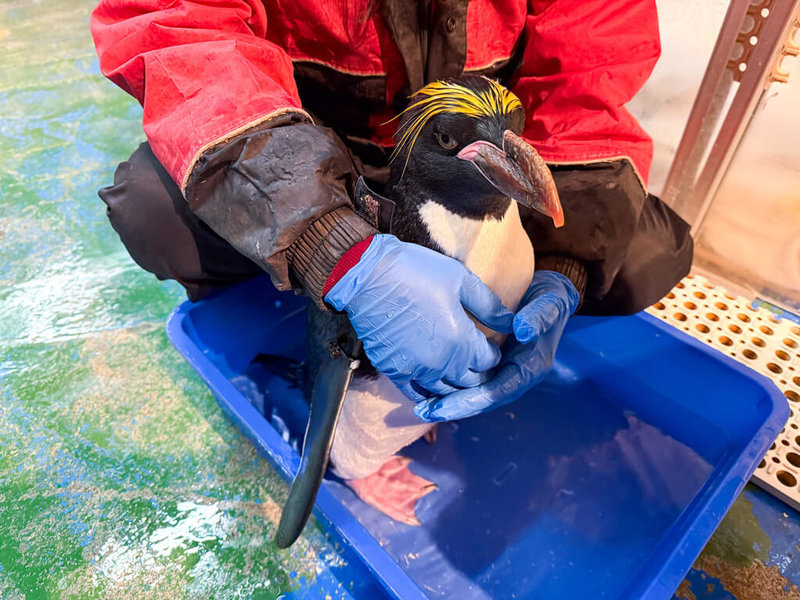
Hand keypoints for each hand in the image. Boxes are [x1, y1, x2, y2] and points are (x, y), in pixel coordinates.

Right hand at [324, 234, 513, 400]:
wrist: (367, 276)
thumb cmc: (417, 272)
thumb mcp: (462, 281)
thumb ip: (490, 306)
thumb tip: (513, 322)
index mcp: (461, 342)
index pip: (489, 362)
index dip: (494, 354)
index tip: (491, 346)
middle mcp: (441, 364)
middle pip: (471, 382)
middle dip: (479, 373)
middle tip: (480, 363)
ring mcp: (416, 370)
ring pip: (446, 392)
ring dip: (456, 386)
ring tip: (460, 374)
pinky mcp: (394, 370)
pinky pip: (416, 394)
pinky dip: (428, 393)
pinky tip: (433, 386)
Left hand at [413, 270, 578, 421]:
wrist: (550, 296)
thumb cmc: (550, 301)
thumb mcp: (550, 305)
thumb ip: (539, 317)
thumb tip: (523, 331)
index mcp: (528, 370)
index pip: (496, 393)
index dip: (468, 402)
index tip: (442, 408)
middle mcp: (514, 376)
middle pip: (481, 400)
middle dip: (452, 407)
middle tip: (423, 412)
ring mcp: (502, 370)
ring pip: (473, 392)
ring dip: (449, 401)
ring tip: (420, 406)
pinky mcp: (491, 362)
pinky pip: (470, 378)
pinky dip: (450, 383)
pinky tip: (427, 383)